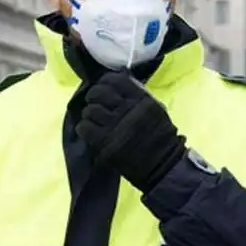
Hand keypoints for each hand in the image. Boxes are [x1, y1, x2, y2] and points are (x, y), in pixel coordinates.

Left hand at [75, 71, 186, 192]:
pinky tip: (90, 132)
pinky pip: (84, 127)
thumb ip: (137, 95)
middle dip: (93, 97)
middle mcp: (127, 109)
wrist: (162, 165)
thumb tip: (115, 84)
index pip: (115, 80)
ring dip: (89, 115)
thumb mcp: (154, 109)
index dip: (105, 82)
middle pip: (99, 92)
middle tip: (95, 103)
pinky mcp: (104, 142)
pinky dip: (84, 128)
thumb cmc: (158, 137)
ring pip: (90, 110)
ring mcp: (115, 125)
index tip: (103, 88)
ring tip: (94, 120)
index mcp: (141, 99)